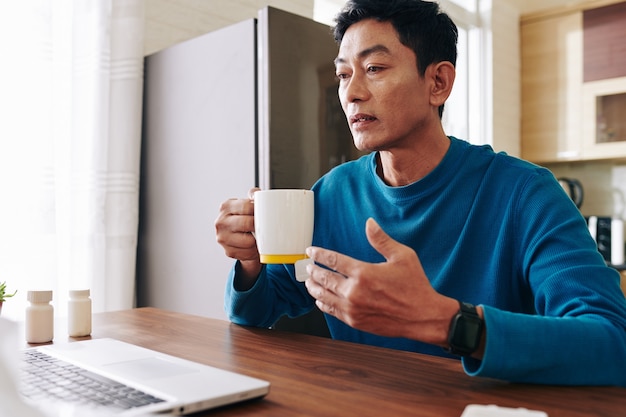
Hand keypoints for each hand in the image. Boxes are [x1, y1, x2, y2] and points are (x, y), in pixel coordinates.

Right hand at [215, 188, 261, 283]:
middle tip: (264, 226)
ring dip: (257, 240)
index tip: (265, 213)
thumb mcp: (248, 204)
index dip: (258, 210)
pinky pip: (248, 253)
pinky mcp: (228, 251)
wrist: (239, 238)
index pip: (246, 206)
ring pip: (248, 241)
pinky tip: (254, 246)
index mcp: (226, 207)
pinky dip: (254, 251)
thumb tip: (258, 194)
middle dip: (258, 226)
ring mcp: (223, 238)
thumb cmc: (245, 219)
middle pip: (247, 223)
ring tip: (258, 237)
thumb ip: (253, 195)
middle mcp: (221, 222)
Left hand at [304, 218, 458, 346]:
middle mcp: (354, 291)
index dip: (319, 254)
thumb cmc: (415, 286)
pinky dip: (323, 304)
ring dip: (314, 287)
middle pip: (324, 278)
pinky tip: (320, 300)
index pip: (333, 260)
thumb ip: (381, 239)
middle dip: (313, 271)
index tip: (311, 251)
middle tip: (307, 266)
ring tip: (309, 282)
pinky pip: (332, 311)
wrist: (423, 317)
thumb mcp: (402, 256)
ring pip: (324, 296)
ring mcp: (353, 308)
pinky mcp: (355, 321)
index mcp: (363, 272)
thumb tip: (369, 223)